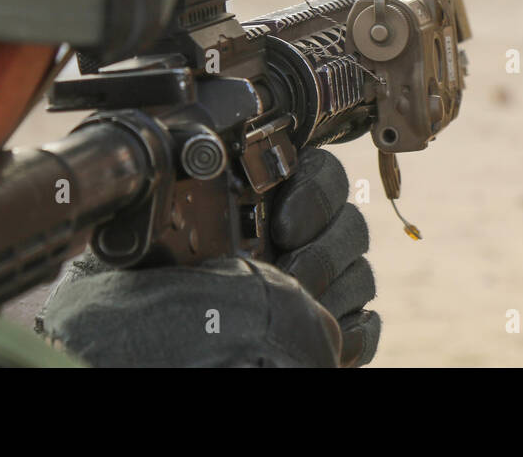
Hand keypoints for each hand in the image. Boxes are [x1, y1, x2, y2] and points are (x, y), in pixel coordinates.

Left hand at [36, 148, 379, 367]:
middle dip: (325, 244)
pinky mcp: (341, 330)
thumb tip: (162, 177)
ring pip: (360, 270)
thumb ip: (166, 212)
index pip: (319, 173)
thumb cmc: (157, 295)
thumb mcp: (155, 247)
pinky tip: (323, 336)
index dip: (314, 190)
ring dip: (335, 287)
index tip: (280, 223)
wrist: (170, 349)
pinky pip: (367, 324)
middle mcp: (305, 237)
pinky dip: (350, 331)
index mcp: (267, 204)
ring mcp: (327, 284)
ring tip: (297, 304)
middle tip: (291, 272)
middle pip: (349, 220)